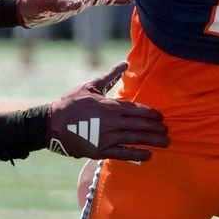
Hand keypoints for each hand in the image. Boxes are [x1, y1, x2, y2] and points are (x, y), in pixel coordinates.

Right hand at [46, 62, 168, 161]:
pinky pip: (123, 153)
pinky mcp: (100, 150)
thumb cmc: (70, 103)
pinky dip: (137, 154)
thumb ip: (110, 76)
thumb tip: (125, 63)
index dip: (150, 113)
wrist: (51, 124)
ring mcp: (106, 137)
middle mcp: (111, 122)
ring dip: (152, 140)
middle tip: (167, 130)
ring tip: (165, 142)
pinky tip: (149, 154)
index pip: (136, 110)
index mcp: (110, 106)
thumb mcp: (90, 86)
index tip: (160, 116)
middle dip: (155, 127)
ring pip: (135, 139)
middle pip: (140, 125)